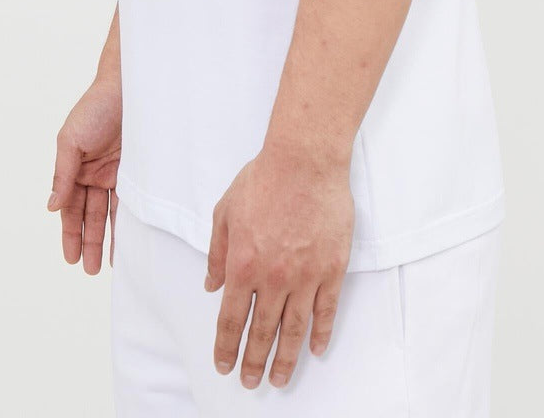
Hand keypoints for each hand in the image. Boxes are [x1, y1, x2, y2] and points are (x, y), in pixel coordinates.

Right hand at [48, 77, 121, 273]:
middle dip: (89, 242)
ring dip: (108, 237)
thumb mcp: (71, 140)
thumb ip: (62, 174)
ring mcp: (115, 172)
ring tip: (109, 265)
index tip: (71, 259)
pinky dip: (129, 220)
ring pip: (110, 212)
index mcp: (74, 167)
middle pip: (89, 215)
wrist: (131, 87)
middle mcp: (93, 173)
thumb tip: (51, 206)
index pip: (70, 208)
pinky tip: (132, 239)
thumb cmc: (95, 108)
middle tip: (90, 271)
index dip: (70, 233)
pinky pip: (130, 200)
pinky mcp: (136, 169)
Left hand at [205, 145, 353, 389]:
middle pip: (262, 331)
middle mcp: (273, 277)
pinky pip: (327, 309)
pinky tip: (316, 349)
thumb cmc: (264, 179)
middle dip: (254, 361)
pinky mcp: (332, 267)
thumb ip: (217, 252)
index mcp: (243, 264)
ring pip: (295, 329)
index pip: (231, 317)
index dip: (226, 345)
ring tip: (279, 379)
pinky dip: (322, 332)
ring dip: (286, 358)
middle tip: (250, 382)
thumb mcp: (226, 212)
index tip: (224, 364)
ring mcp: (306, 275)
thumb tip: (211, 284)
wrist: (305, 160)